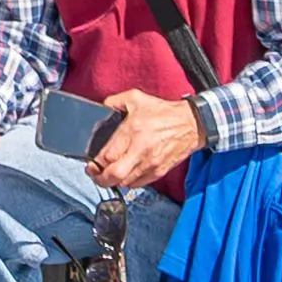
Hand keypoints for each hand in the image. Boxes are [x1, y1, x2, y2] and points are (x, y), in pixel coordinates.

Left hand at [84, 87, 206, 192]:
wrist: (191, 124)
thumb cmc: (163, 112)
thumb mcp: (136, 98)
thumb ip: (114, 101)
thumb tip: (100, 108)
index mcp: (132, 130)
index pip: (107, 155)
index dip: (95, 161)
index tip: (90, 161)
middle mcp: (141, 149)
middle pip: (114, 174)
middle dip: (99, 178)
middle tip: (94, 173)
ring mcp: (151, 163)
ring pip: (125, 182)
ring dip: (113, 181)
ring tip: (107, 174)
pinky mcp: (159, 171)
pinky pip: (138, 184)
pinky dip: (128, 182)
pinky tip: (124, 174)